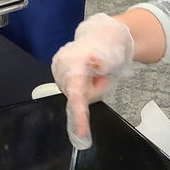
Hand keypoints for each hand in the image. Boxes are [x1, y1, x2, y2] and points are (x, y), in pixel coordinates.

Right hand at [51, 13, 135, 149]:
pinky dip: (82, 87)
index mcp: (74, 62)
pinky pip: (72, 91)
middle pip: (76, 97)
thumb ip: (104, 60)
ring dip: (87, 89)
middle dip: (92, 92)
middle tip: (103, 76)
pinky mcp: (57, 73)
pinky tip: (87, 75)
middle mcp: (60, 65)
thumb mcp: (112, 54)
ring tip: (94, 73)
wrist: (102, 36)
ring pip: (74, 95)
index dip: (78, 115)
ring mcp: (57, 69)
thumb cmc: (108, 47)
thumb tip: (97, 61)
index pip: (75, 93)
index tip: (80, 133)